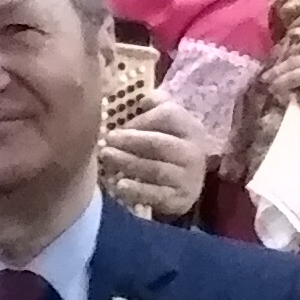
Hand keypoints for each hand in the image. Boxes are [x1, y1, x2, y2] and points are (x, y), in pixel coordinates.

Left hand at [95, 101, 214, 217]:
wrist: (187, 184)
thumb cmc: (170, 147)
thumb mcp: (169, 124)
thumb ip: (158, 106)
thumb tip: (143, 100)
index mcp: (191, 127)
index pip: (168, 115)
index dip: (141, 119)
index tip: (119, 125)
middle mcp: (193, 152)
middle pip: (158, 143)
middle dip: (129, 141)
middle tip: (106, 140)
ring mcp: (188, 178)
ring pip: (154, 169)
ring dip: (127, 163)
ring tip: (106, 157)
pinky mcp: (180, 199)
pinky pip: (155, 195)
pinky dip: (136, 190)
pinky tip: (119, 185)